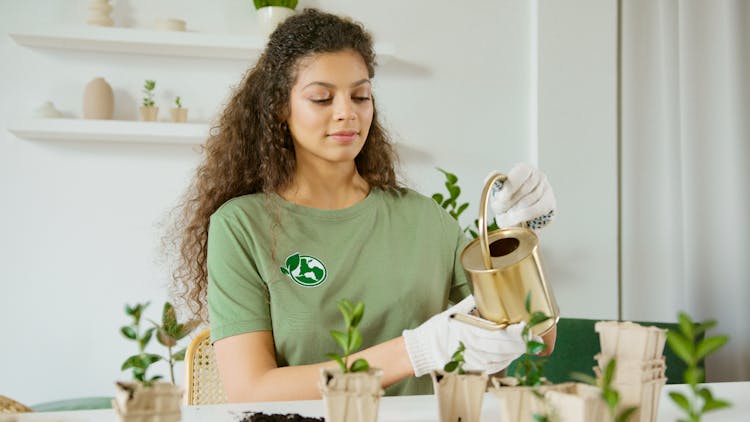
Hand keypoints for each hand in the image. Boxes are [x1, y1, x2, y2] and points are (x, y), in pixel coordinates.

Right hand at [402, 296, 526, 376]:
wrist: (423, 350)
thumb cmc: (437, 330)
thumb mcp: (455, 313)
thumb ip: (473, 304)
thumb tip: (488, 292)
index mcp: (469, 331)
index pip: (500, 333)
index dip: (516, 332)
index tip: (527, 327)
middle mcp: (474, 348)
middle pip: (505, 347)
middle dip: (522, 343)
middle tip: (536, 338)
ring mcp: (475, 361)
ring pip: (503, 358)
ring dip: (517, 352)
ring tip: (528, 344)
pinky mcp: (475, 370)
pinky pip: (496, 366)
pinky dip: (506, 360)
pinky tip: (512, 354)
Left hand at [489, 163, 555, 228]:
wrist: (520, 212)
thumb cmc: (509, 198)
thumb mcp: (499, 189)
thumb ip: (494, 183)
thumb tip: (490, 179)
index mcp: (525, 169)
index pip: (521, 172)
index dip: (510, 186)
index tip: (500, 197)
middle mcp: (539, 176)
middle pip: (524, 189)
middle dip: (508, 202)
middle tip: (499, 209)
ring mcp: (547, 189)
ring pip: (529, 200)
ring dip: (514, 210)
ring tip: (505, 216)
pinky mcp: (551, 202)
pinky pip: (537, 209)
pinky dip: (525, 214)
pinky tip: (516, 218)